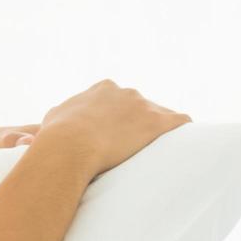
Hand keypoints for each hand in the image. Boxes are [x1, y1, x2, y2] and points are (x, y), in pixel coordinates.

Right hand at [37, 79, 191, 177]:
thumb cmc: (56, 136)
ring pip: (162, 115)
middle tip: (137, 147)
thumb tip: (57, 119)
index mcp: (103, 89)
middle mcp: (126, 92)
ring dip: (161, 131)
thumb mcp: (52, 118)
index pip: (120, 100)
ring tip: (163, 151)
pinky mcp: (158, 122)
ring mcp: (143, 105)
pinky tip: (188, 143)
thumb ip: (62, 113)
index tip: (119, 134)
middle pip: (142, 107)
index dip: (121, 118)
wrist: (69, 146)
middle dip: (140, 124)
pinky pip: (181, 122)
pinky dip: (184, 131)